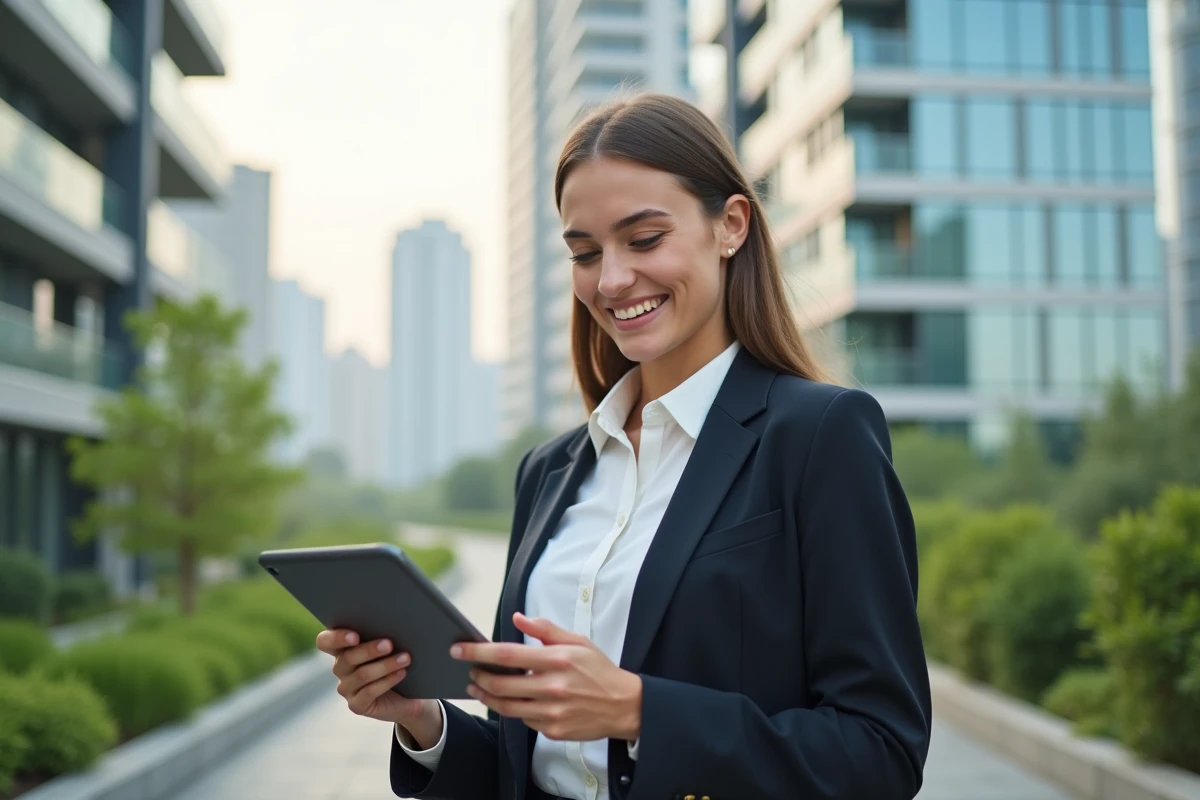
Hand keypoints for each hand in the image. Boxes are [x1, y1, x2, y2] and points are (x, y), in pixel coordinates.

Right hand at [316, 629, 442, 747]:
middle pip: (347, 658)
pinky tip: (401, 673)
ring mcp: (346, 689)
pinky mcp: (357, 705)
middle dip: (369, 650)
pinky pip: (369, 692)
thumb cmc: (396, 661)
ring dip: (386, 665)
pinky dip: (387, 681)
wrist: (408, 694)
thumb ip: (381, 635)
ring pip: (362, 674)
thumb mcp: (389, 647)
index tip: (355, 636)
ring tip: (405, 658)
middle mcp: (340, 669)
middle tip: (389, 644)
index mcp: (342, 649)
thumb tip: (392, 622)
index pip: (324, 642)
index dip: (336, 638)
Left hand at [450, 613, 641, 742]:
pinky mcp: (553, 730)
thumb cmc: (599, 670)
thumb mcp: (578, 641)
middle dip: (478, 676)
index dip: (479, 652)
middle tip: (470, 671)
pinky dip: (512, 710)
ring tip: (477, 687)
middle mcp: (553, 687)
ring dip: (486, 696)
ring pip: (506, 707)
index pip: (508, 654)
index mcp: (557, 660)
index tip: (459, 649)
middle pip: (501, 684)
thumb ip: (546, 629)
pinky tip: (509, 700)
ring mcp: (552, 712)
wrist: (624, 705)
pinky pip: (523, 720)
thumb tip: (519, 617)